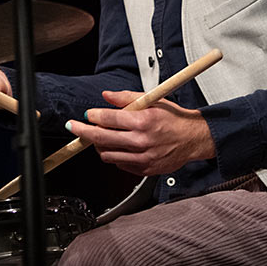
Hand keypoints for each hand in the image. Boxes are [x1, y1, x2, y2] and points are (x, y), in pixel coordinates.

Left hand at [66, 90, 215, 175]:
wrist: (193, 139)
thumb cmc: (174, 119)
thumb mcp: (152, 101)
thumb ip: (126, 98)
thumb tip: (106, 95)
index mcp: (143, 121)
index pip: (108, 119)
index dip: (93, 116)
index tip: (86, 115)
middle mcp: (141, 141)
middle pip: (101, 138)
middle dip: (82, 131)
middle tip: (73, 127)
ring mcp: (142, 158)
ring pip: (107, 154)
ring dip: (98, 144)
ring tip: (101, 135)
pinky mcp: (144, 170)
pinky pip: (119, 164)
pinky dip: (114, 154)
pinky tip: (119, 145)